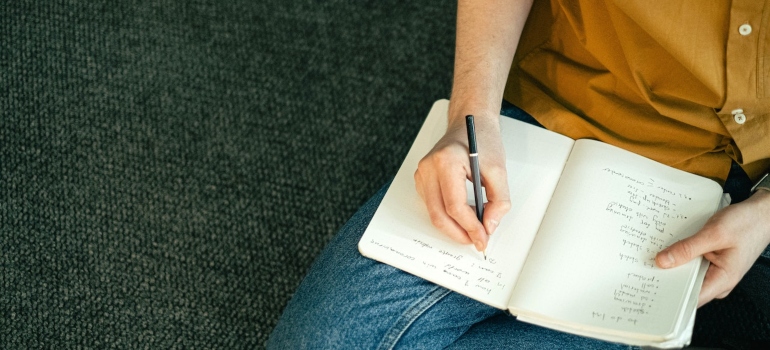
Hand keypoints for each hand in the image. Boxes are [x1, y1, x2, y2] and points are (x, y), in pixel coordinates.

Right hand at [414, 111, 510, 251]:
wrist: (470, 122)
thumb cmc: (482, 140)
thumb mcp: (499, 170)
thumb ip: (499, 201)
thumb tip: (489, 225)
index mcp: (446, 161)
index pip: (454, 205)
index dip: (470, 227)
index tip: (483, 237)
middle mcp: (428, 168)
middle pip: (439, 214)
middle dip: (459, 233)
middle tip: (477, 240)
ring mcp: (422, 174)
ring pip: (433, 213)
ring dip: (453, 227)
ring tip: (473, 229)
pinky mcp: (421, 179)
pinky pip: (432, 206)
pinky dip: (447, 216)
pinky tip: (463, 217)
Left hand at [655, 190, 769, 306]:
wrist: (762, 213)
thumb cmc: (747, 223)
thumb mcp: (714, 234)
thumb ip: (687, 249)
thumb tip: (662, 262)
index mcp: (723, 280)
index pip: (691, 298)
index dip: (669, 295)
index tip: (650, 287)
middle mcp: (718, 281)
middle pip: (685, 288)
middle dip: (666, 278)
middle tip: (643, 268)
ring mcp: (714, 272)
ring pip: (686, 276)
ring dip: (672, 267)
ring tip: (652, 257)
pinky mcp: (711, 262)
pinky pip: (691, 265)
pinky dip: (679, 258)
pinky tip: (667, 250)